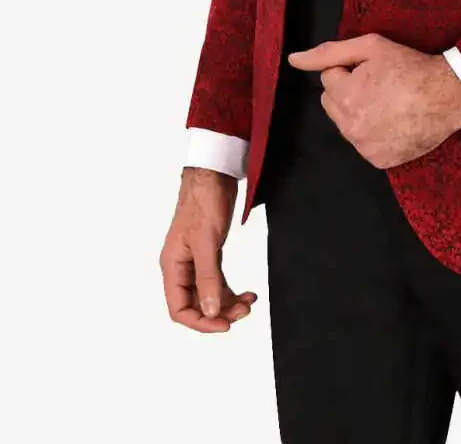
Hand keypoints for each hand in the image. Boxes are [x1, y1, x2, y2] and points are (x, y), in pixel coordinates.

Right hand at [160, 167, 257, 332]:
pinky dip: (232, 290)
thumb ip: (208, 278)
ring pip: (210, 295)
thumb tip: (212, 311)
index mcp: (172, 266)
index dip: (201, 322)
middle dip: (220, 312)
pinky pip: (218, 281)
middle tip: (244, 311)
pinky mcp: (210, 253)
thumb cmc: (203, 201)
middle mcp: (182, 267)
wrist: (214, 174)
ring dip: (229, 302)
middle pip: (196, 305)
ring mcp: (196, 261)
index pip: (179, 309)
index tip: (224, 325)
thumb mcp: (206, 242)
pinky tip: (248, 292)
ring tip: (249, 302)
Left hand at [287, 33, 460, 168]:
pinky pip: (363, 144)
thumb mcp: (371, 47)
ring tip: (387, 102)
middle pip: (332, 103)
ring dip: (358, 112)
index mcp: (345, 96)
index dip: (350, 70)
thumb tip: (293, 59)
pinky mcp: (379, 161)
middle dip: (348, 92)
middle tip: (378, 85)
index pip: (328, 79)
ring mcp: (364, 147)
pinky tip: (393, 121)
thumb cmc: (411, 67)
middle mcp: (351, 126)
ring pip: (346, 124)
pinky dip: (373, 133)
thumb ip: (328, 53)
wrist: (447, 96)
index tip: (373, 70)